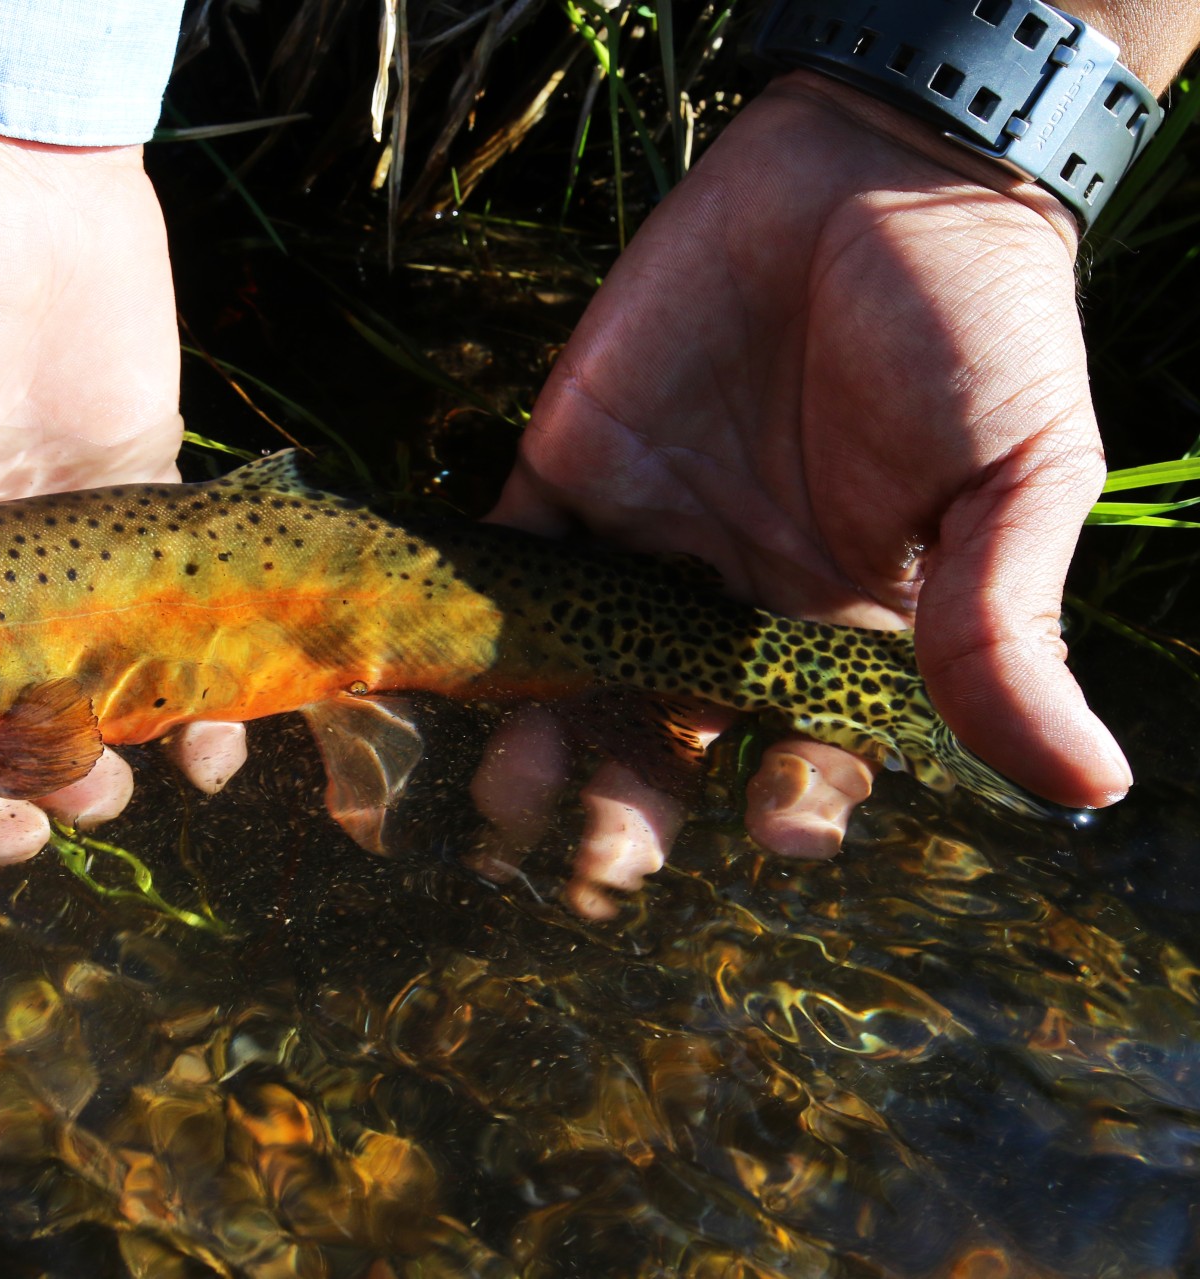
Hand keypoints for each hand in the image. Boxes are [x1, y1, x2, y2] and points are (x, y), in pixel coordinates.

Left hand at [473, 71, 1130, 916]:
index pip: (805, 750)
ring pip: (575, 677)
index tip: (775, 826)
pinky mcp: (566, 473)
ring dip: (541, 748)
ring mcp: (642, 545)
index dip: (789, 800)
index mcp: (845, 630)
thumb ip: (1006, 629)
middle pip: (668, 738)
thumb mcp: (1016, 482)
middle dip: (631, 809)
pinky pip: (509, 566)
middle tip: (601, 868)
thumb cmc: (977, 327)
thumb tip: (1091, 782)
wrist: (872, 171)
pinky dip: (473, 624)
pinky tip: (448, 683)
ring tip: (511, 805)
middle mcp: (732, 607)